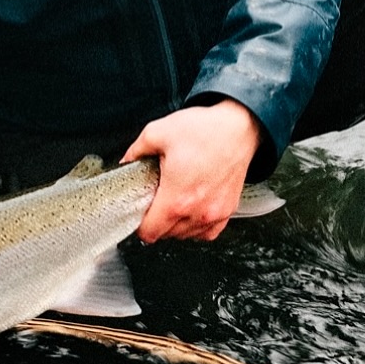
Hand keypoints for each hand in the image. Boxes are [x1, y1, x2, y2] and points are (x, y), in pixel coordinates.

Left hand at [121, 99, 261, 243]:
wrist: (238, 128)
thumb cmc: (204, 130)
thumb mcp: (158, 132)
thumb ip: (135, 151)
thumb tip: (126, 162)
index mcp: (176, 198)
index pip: (150, 232)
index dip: (139, 224)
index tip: (139, 211)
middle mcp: (197, 212)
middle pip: (167, 234)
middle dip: (157, 220)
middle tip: (157, 197)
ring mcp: (214, 214)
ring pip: (186, 235)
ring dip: (177, 224)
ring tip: (175, 199)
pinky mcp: (228, 211)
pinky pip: (207, 233)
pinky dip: (197, 226)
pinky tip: (192, 209)